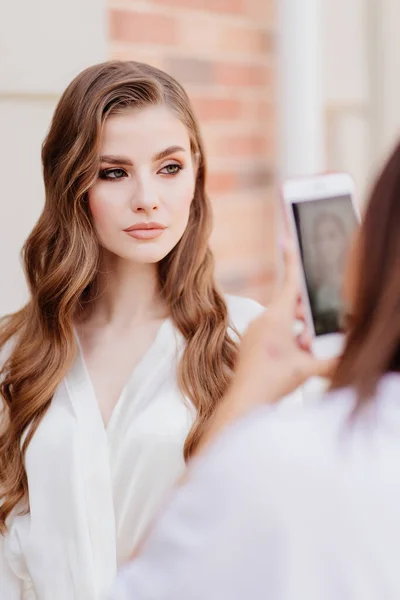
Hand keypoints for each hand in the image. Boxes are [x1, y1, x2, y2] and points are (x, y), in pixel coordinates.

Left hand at [231, 242, 337, 406]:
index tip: (287, 238)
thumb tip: (347, 359)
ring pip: (282, 321)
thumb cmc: (271, 381)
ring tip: (305, 350)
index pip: (290, 283)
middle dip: (306, 314)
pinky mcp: (251, 344)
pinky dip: (285, 340)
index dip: (292, 259)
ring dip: (297, 331)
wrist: (242, 401)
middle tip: (316, 330)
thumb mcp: (307, 369)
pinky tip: (292, 357)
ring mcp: (255, 332)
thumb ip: (331, 361)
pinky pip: (272, 333)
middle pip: (290, 305)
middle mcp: (263, 320)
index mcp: (276, 317)